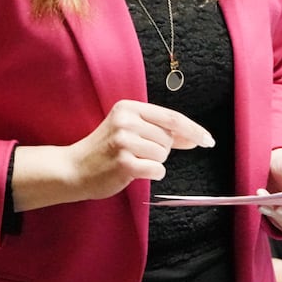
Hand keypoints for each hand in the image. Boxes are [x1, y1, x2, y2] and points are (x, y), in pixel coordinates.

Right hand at [12, 99, 212, 210]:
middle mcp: (127, 121)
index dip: (193, 130)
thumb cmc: (105, 151)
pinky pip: (157, 170)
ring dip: (153, 162)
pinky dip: (151, 173)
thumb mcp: (129, 130)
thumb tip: (194, 137)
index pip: (172, 117)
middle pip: (169, 139)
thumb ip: (160, 130)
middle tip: (137, 153)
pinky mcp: (124, 163)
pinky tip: (133, 171)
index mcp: (129, 108)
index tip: (208, 140)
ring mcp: (124, 141)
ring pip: (164, 155)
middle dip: (161, 150)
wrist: (73, 169)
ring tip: (131, 160)